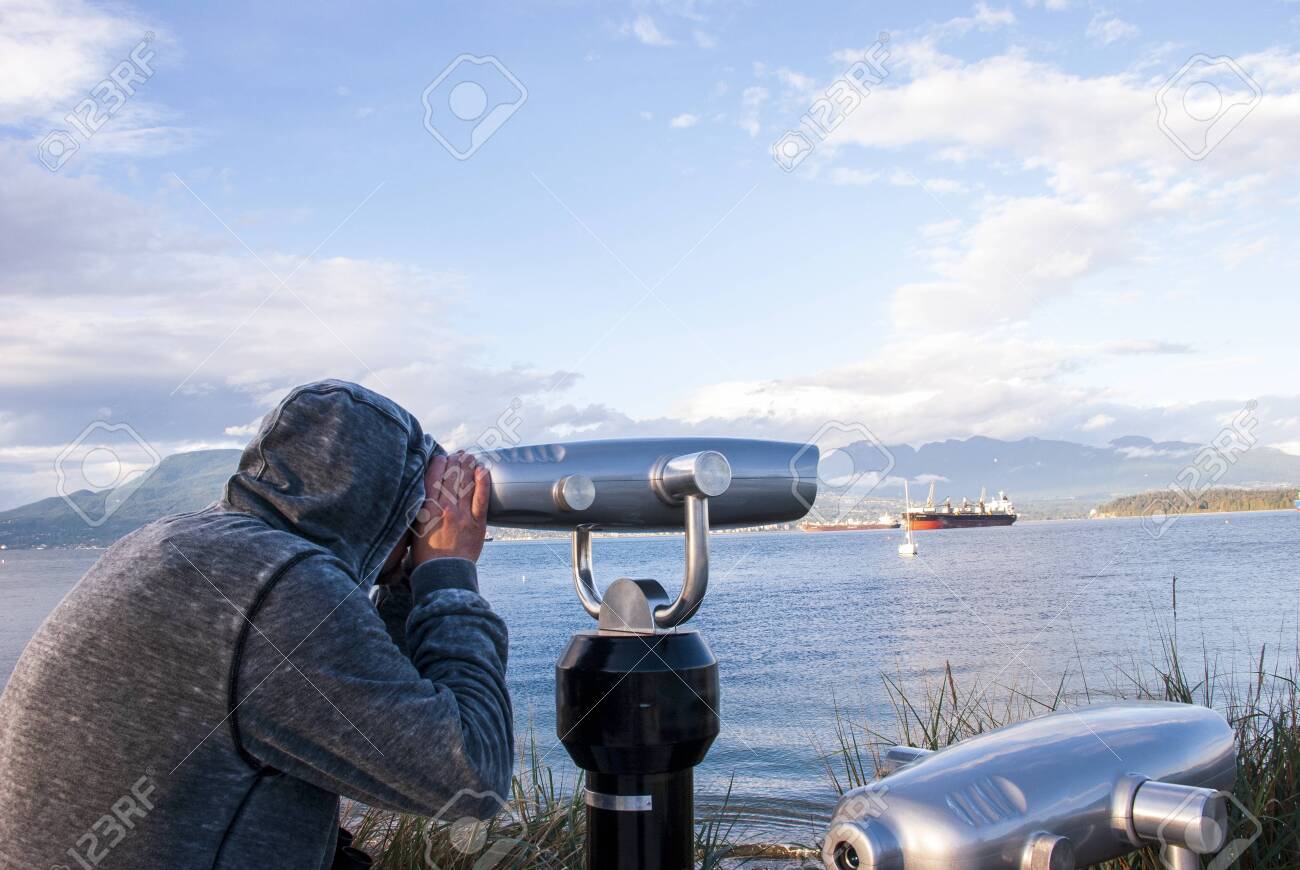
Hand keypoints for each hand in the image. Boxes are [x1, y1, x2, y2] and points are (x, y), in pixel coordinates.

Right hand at [411, 451, 490, 565]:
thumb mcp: (413, 529)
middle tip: (459, 453)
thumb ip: (419, 510)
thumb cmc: (425, 555)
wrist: (443, 574)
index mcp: (426, 509)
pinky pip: (481, 499)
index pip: (432, 478)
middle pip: (450, 477)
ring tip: (470, 456)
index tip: (441, 456)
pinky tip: (483, 470)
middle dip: (455, 462)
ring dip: (467, 467)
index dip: (438, 464)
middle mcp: (444, 508)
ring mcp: (462, 514)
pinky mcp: (477, 523)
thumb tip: (422, 495)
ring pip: (465, 484)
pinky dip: (482, 483)